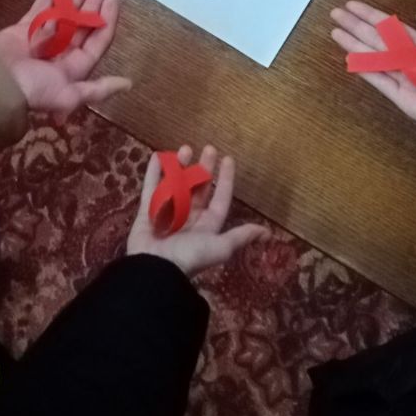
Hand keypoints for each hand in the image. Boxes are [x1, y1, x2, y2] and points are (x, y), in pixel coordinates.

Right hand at [0, 0, 130, 117]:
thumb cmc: (33, 88)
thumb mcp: (70, 95)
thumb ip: (98, 89)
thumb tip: (129, 84)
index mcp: (75, 67)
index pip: (97, 40)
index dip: (107, 20)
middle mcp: (62, 52)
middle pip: (83, 22)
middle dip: (94, 2)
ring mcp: (43, 38)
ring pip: (65, 12)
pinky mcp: (24, 27)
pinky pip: (40, 7)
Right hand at [126, 146, 264, 276]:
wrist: (156, 268)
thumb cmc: (190, 256)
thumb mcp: (220, 246)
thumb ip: (240, 236)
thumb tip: (268, 233)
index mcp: (206, 224)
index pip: (219, 198)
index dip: (225, 179)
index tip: (228, 159)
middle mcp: (188, 217)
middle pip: (198, 188)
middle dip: (204, 168)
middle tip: (208, 148)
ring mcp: (167, 212)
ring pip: (175, 184)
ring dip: (180, 166)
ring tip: (184, 149)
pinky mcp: (147, 211)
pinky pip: (151, 188)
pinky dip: (154, 172)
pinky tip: (158, 156)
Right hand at [331, 0, 415, 135]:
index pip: (395, 29)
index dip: (375, 16)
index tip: (354, 6)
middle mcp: (414, 62)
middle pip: (379, 40)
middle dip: (358, 26)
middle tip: (336, 13)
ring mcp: (407, 80)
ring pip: (375, 58)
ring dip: (355, 44)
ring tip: (335, 31)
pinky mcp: (404, 98)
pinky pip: (381, 81)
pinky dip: (365, 70)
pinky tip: (349, 58)